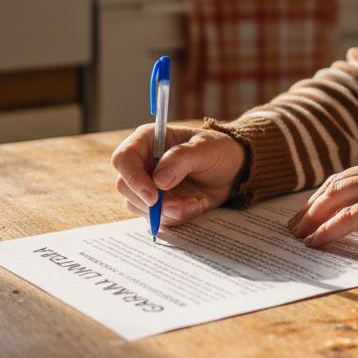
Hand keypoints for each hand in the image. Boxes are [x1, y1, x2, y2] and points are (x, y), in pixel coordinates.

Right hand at [109, 123, 245, 225]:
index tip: (153, 197)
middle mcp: (142, 162)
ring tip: (195, 203)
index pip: (124, 159)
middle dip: (152, 202)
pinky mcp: (158, 203)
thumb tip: (158, 180)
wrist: (233, 170)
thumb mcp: (205, 149)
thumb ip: (181, 159)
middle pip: (126, 187)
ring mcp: (148, 185)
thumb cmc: (218, 151)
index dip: (133, 179)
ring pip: (139, 206)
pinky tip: (195, 205)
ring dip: (166, 212)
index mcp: (148, 140)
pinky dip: (175, 217)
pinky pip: (156, 218)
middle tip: (180, 207)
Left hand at [287, 150, 357, 247]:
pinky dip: (328, 230)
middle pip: (335, 185)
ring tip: (299, 235)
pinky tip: (317, 242)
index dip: (325, 195)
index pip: (348, 177)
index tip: (310, 211)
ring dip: (313, 217)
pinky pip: (348, 219)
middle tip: (295, 225)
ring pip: (336, 198)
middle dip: (311, 206)